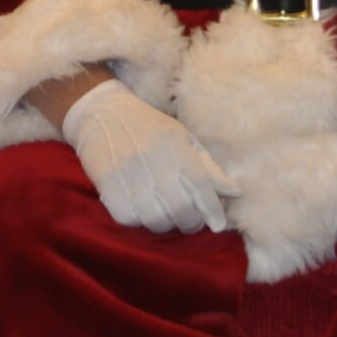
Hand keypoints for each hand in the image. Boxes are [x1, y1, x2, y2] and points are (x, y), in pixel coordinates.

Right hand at [60, 79, 238, 233]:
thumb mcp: (183, 138)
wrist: (100, 111)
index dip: (212, 210)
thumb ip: (208, 167)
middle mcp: (153, 158)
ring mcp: (128, 172)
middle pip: (180, 208)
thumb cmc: (149, 127)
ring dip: (164, 224)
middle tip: (189, 221)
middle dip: (190, 222)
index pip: (200, 185)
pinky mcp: (106, 184)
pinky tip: (141, 209)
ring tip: (165, 215)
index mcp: (175, 143)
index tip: (217, 225)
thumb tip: (236, 193)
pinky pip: (129, 218)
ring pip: (155, 219)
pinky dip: (139, 220)